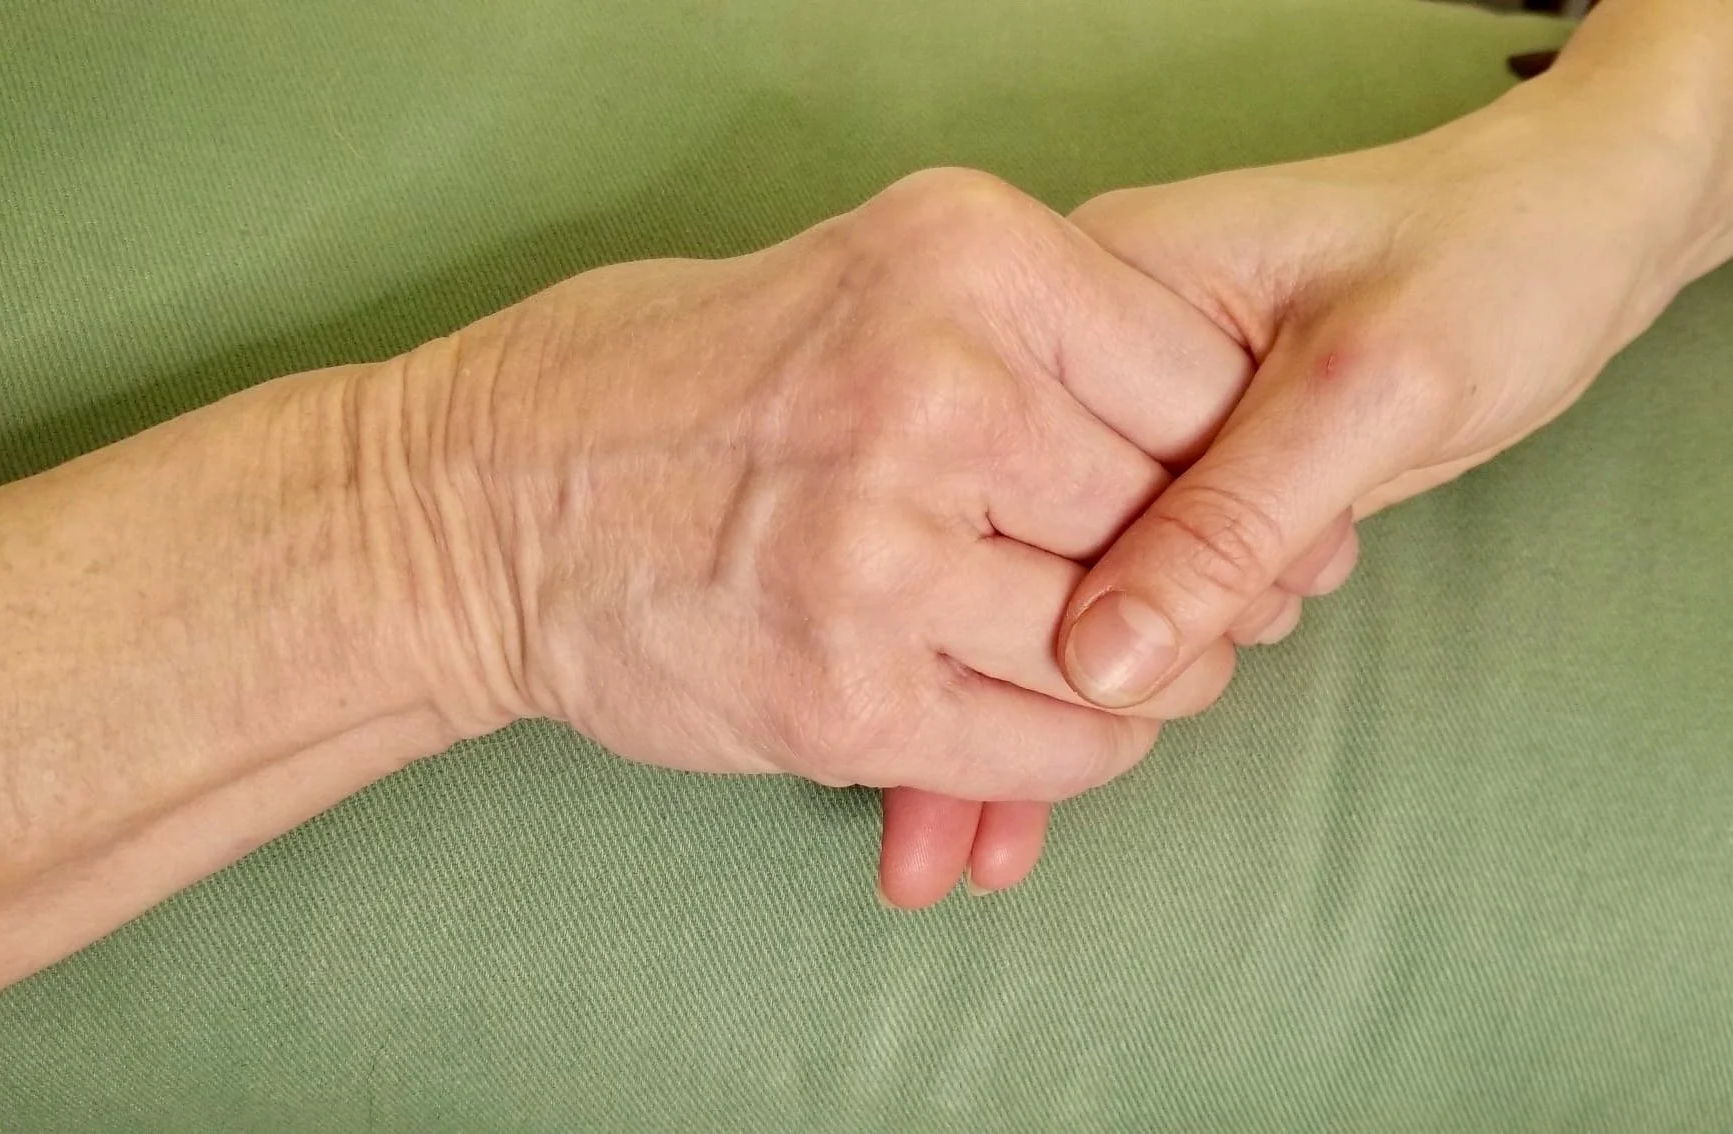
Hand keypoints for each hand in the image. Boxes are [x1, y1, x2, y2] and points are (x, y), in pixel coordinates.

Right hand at [407, 170, 1274, 817]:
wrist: (480, 500)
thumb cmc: (670, 381)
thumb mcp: (865, 277)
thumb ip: (1032, 336)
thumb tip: (1210, 429)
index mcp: (960, 260)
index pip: (1204, 378)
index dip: (1246, 458)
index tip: (1252, 502)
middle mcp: (934, 392)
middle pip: (1175, 515)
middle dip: (1211, 576)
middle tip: (1208, 599)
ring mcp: (885, 553)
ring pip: (1130, 648)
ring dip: (1151, 673)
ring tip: (1123, 659)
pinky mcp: (845, 692)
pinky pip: (1049, 747)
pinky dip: (1079, 750)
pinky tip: (1051, 719)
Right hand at [894, 0, 1732, 900]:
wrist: (1567, 233)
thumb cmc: (1490, 266)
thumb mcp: (1372, 386)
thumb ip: (1236, 516)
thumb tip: (1105, 660)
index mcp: (1101, 282)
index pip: (1006, 455)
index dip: (1005, 598)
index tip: (984, 730)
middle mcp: (1086, 361)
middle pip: (1000, 541)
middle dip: (977, 687)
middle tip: (947, 836)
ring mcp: (1125, 427)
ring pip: (1043, 586)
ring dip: (1009, 714)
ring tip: (947, 854)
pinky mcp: (1178, 478)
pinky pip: (1110, 593)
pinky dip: (1082, 685)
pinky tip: (1024, 792)